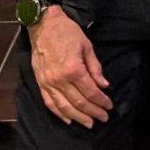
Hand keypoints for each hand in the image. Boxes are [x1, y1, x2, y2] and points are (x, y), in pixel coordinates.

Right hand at [29, 7, 113, 126]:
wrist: (43, 25)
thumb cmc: (68, 32)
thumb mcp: (87, 46)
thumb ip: (95, 68)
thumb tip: (104, 86)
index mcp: (73, 69)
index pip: (90, 91)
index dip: (101, 101)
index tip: (110, 107)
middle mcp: (60, 79)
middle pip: (79, 102)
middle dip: (93, 112)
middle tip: (103, 119)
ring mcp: (48, 83)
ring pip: (64, 106)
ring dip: (78, 117)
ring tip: (89, 124)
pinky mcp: (40, 83)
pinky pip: (49, 102)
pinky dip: (59, 113)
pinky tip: (68, 120)